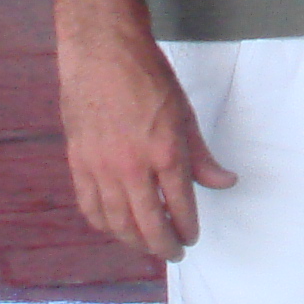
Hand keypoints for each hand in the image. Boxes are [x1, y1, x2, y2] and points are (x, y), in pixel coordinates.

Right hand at [56, 33, 235, 260]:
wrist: (102, 50)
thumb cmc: (147, 75)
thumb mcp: (184, 112)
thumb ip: (201, 156)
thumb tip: (225, 182)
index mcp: (165, 153)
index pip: (181, 207)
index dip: (187, 229)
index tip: (191, 237)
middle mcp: (132, 167)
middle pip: (148, 225)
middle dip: (163, 245)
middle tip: (173, 252)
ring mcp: (101, 167)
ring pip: (118, 223)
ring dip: (134, 241)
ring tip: (147, 244)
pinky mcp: (78, 162)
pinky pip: (90, 207)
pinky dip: (104, 224)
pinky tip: (115, 226)